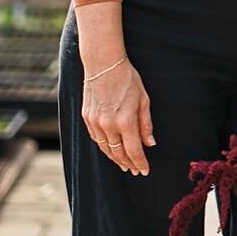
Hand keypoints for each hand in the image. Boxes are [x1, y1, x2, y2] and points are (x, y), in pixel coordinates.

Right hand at [81, 58, 153, 174]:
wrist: (103, 64)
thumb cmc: (127, 80)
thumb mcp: (143, 100)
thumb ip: (146, 124)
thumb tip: (150, 144)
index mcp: (125, 121)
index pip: (134, 150)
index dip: (140, 163)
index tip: (144, 171)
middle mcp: (108, 125)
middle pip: (118, 153)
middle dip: (128, 164)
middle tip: (135, 170)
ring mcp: (95, 122)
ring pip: (106, 148)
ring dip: (116, 159)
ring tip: (125, 164)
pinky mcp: (86, 117)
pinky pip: (96, 139)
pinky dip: (105, 147)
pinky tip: (112, 150)